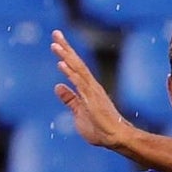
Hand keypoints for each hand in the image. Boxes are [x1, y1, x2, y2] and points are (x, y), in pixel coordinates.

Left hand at [51, 30, 131, 148]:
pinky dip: (70, 73)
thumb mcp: (78, 113)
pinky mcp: (91, 99)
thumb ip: (69, 99)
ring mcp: (92, 91)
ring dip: (66, 56)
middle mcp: (91, 86)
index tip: (56, 42)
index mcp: (88, 88)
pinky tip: (62, 64)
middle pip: (76, 63)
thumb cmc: (100, 128)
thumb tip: (57, 86)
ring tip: (55, 44)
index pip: (75, 68)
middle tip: (55, 33)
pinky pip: (79, 83)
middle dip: (66, 48)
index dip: (66, 54)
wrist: (115, 138)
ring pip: (78, 69)